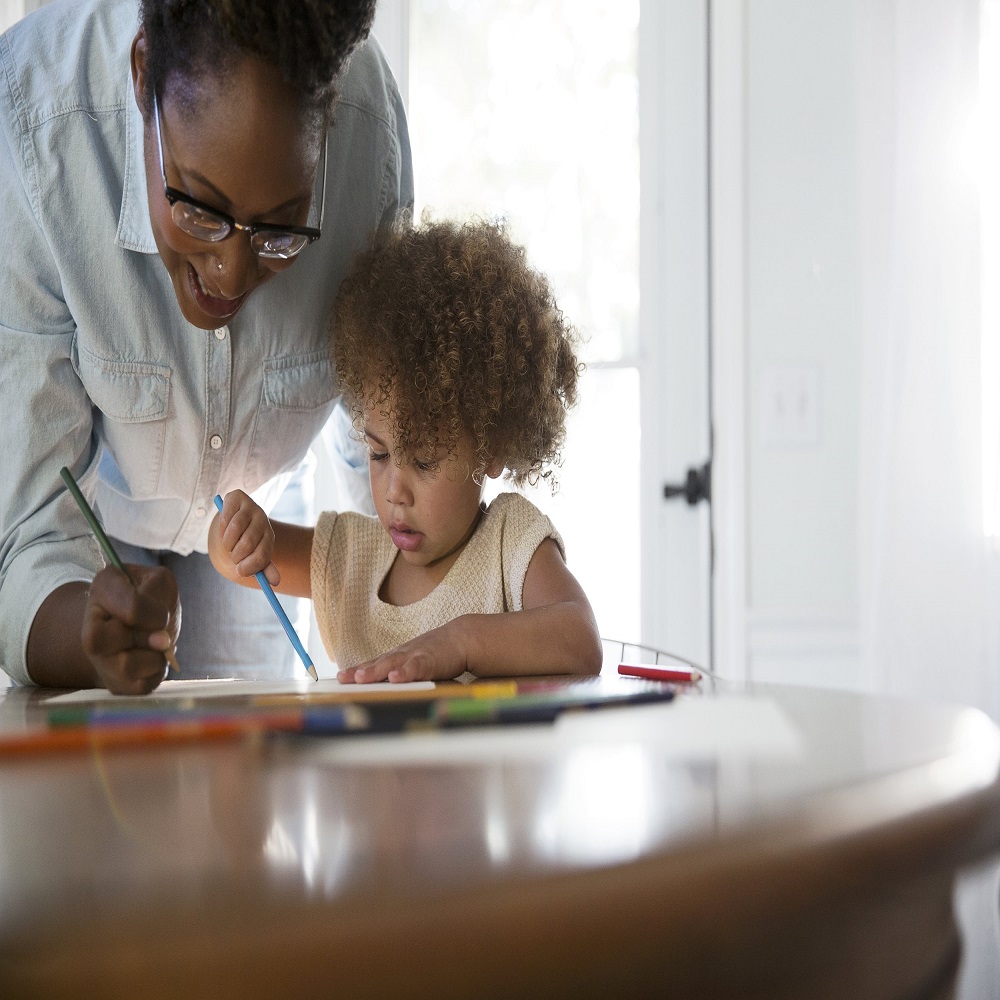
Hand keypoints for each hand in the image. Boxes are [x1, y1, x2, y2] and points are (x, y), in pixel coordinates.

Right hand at [82, 564, 180, 694]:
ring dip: (155, 657)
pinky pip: (140, 686)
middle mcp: (90, 625)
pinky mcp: (114, 683)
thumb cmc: (152, 598)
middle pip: (114, 639)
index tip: (161, 612)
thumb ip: (161, 601)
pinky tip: (154, 659)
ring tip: (158, 647)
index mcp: (102, 588)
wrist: (141, 622)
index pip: (132, 608)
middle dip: (149, 636)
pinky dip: (157, 673)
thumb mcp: (160, 583)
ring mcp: (99, 658)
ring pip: (127, 666)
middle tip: (159, 633)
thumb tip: (162, 641)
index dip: (156, 614)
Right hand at [213, 490, 278, 584]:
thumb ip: (262, 568)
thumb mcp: (252, 555)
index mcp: (268, 536)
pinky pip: (225, 516)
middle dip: (236, 555)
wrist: (231, 519)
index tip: (240, 571)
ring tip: (228, 544)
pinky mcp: (237, 497)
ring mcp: (251, 506)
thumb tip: (275, 582)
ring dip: (226, 542)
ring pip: (235, 528)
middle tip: (233, 557)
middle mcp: (263, 519)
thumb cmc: (243, 541)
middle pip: (248, 542)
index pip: (263, 555)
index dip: (249, 567)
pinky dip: (221, 528)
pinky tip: (224, 528)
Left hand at [337, 622, 468, 683]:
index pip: (373, 663)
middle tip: (343, 678)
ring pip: (392, 663)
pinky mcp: (430, 660)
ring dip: (376, 671)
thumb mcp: (416, 663)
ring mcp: (415, 656)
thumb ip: (403, 675)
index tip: (340, 677)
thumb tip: (388, 689)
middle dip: (360, 671)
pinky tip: (395, 677)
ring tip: (361, 677)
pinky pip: (415, 667)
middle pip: (377, 663)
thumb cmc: (437, 653)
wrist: (461, 638)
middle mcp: (402, 655)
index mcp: (398, 657)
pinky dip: (405, 672)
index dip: (356, 670)